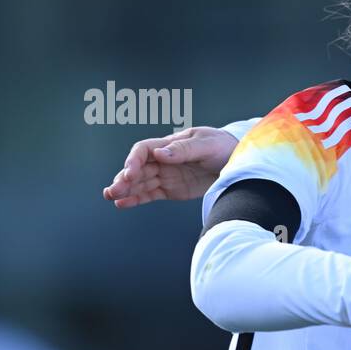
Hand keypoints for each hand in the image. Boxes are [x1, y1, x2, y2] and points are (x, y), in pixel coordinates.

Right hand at [102, 127, 239, 207]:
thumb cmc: (223, 147)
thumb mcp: (207, 145)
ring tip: (112, 197)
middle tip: (113, 191)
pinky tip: (122, 204)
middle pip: (137, 168)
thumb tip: (160, 154)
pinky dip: (136, 199)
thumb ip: (183, 150)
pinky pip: (150, 194)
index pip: (143, 150)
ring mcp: (166, 175)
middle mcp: (163, 160)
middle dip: (124, 179)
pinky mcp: (171, 190)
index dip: (133, 161)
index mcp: (169, 145)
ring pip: (140, 183)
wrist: (239, 162)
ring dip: (125, 190)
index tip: (130, 173)